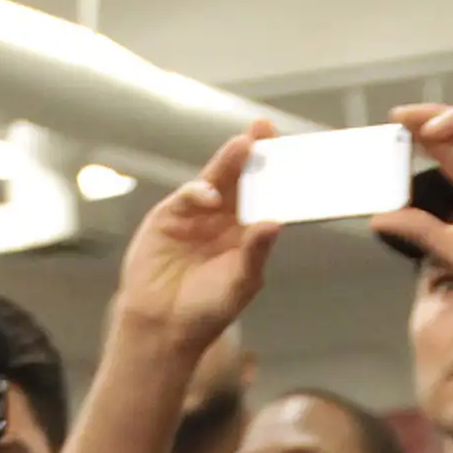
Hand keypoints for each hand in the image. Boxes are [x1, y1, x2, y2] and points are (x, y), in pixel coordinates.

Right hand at [113, 125, 284, 350]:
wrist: (163, 325)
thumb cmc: (207, 309)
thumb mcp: (241, 282)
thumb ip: (256, 251)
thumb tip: (276, 222)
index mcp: (245, 234)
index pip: (263, 197)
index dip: (273, 175)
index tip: (289, 152)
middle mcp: (222, 220)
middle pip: (240, 179)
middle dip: (252, 154)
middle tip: (265, 128)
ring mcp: (195, 216)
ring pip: (215, 180)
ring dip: (228, 161)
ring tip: (244, 145)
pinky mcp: (169, 217)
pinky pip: (188, 197)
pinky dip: (199, 192)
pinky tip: (212, 197)